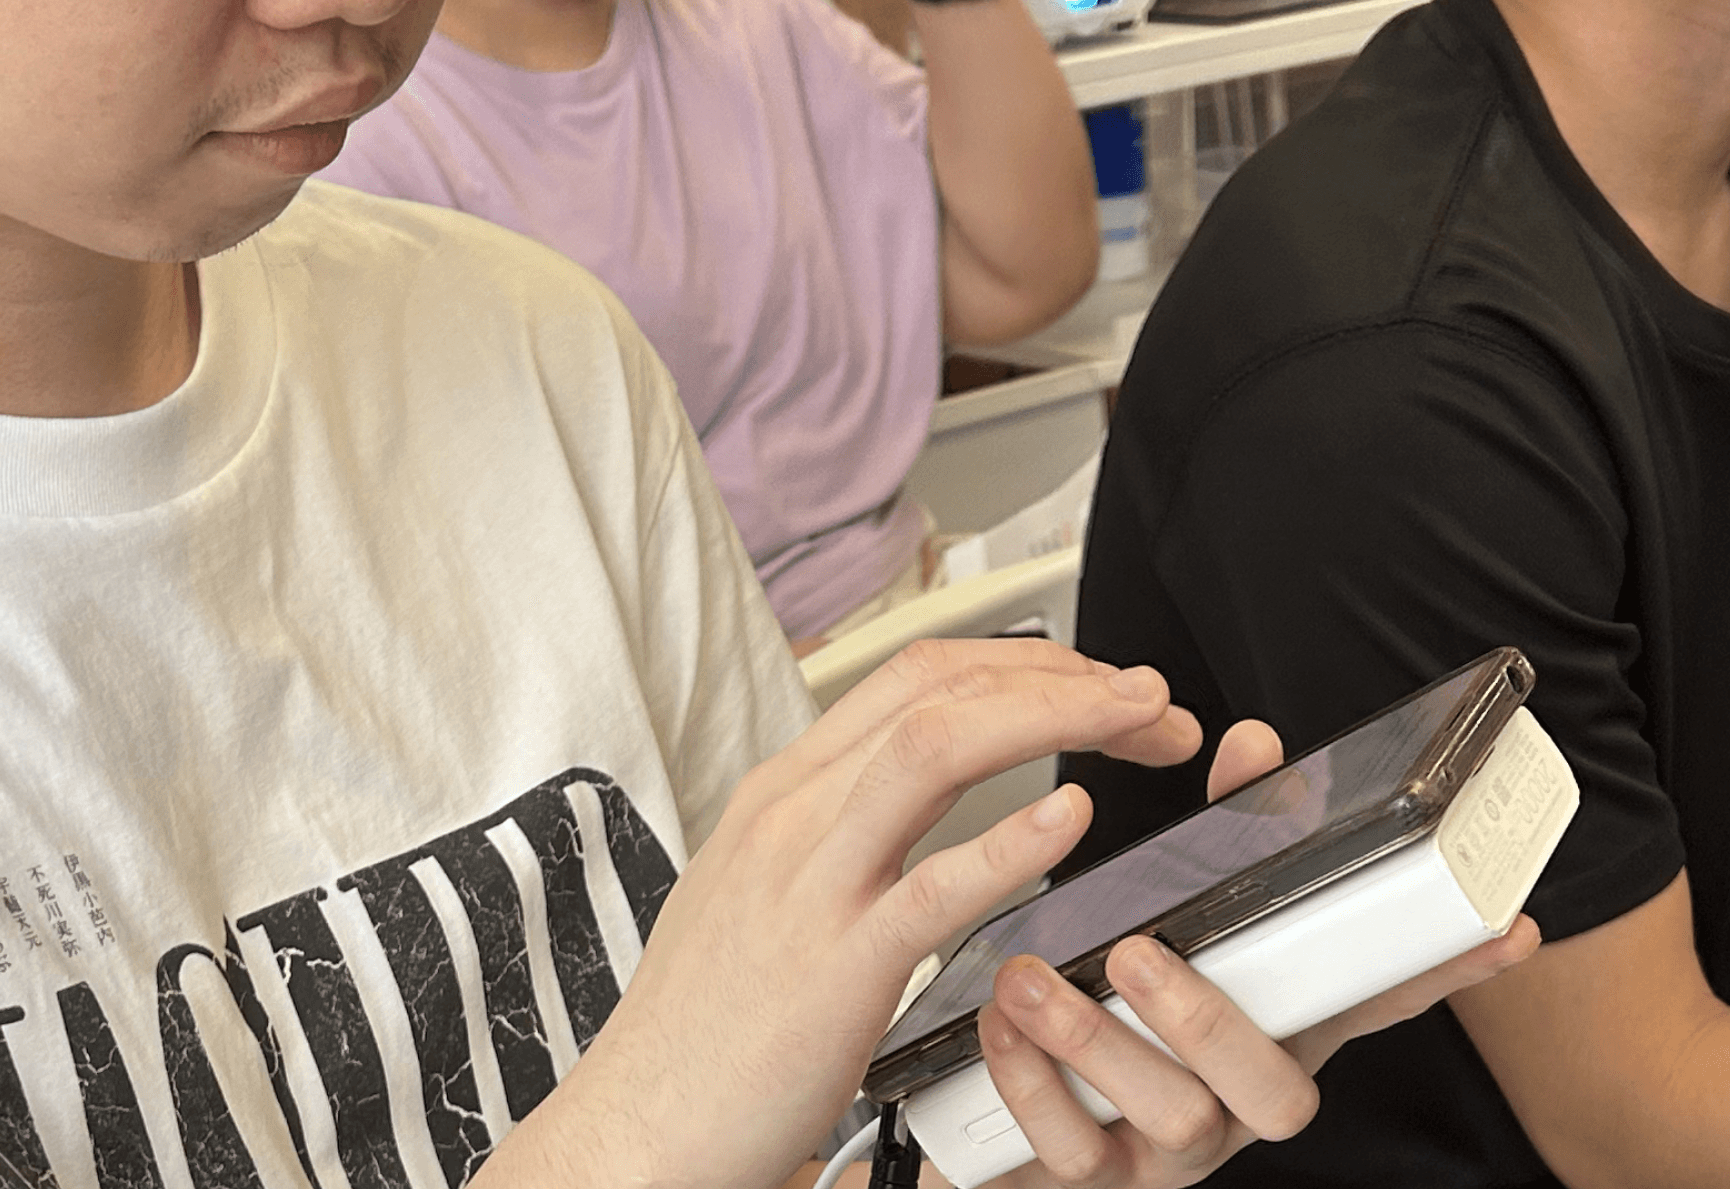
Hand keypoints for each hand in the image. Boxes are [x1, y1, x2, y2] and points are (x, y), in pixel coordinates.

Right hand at [481, 638, 1199, 1188]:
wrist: (641, 1122)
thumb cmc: (704, 1026)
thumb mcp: (759, 892)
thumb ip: (829, 835)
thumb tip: (899, 803)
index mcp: (782, 793)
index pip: (913, 678)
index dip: (1022, 665)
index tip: (1094, 688)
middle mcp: (794, 815)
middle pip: (935, 689)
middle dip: (1060, 676)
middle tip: (1146, 699)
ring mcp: (811, 882)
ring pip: (936, 748)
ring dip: (1054, 717)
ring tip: (1136, 720)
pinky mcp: (837, 965)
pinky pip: (933, 886)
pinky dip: (1011, 841)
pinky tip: (1072, 821)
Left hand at [978, 720, 1542, 1187]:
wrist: (989, 1128)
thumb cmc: (1095, 1016)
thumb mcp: (1154, 923)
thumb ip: (1209, 841)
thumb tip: (1254, 748)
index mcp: (1267, 1027)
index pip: (1372, 1001)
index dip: (1442, 973)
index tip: (1502, 928)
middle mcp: (1233, 1099)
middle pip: (1281, 1095)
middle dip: (1208, 1020)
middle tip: (1137, 954)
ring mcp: (1169, 1149)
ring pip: (1175, 1120)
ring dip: (1096, 1043)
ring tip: (1032, 981)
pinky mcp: (1095, 1179)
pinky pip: (1074, 1150)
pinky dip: (1029, 1084)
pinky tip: (998, 1029)